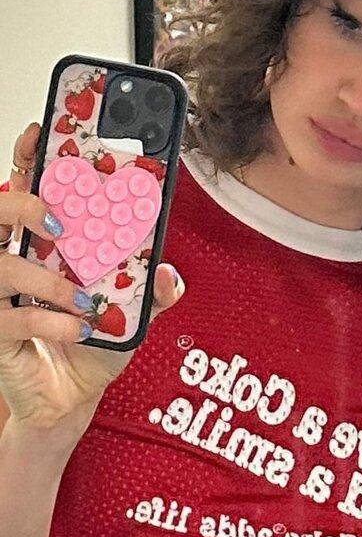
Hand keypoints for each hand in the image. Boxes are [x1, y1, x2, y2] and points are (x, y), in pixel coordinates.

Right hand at [0, 122, 184, 428]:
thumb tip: (170, 273)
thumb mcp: (133, 316)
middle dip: (23, 205)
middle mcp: (13, 262)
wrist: (71, 400)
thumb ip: (152, 292)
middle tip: (57, 222)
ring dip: (46, 280)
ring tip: (82, 298)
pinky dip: (50, 322)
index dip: (29, 160)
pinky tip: (77, 330)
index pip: (27, 190)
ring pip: (1, 267)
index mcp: (42, 245)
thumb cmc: (93, 345)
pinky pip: (11, 319)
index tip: (40, 135)